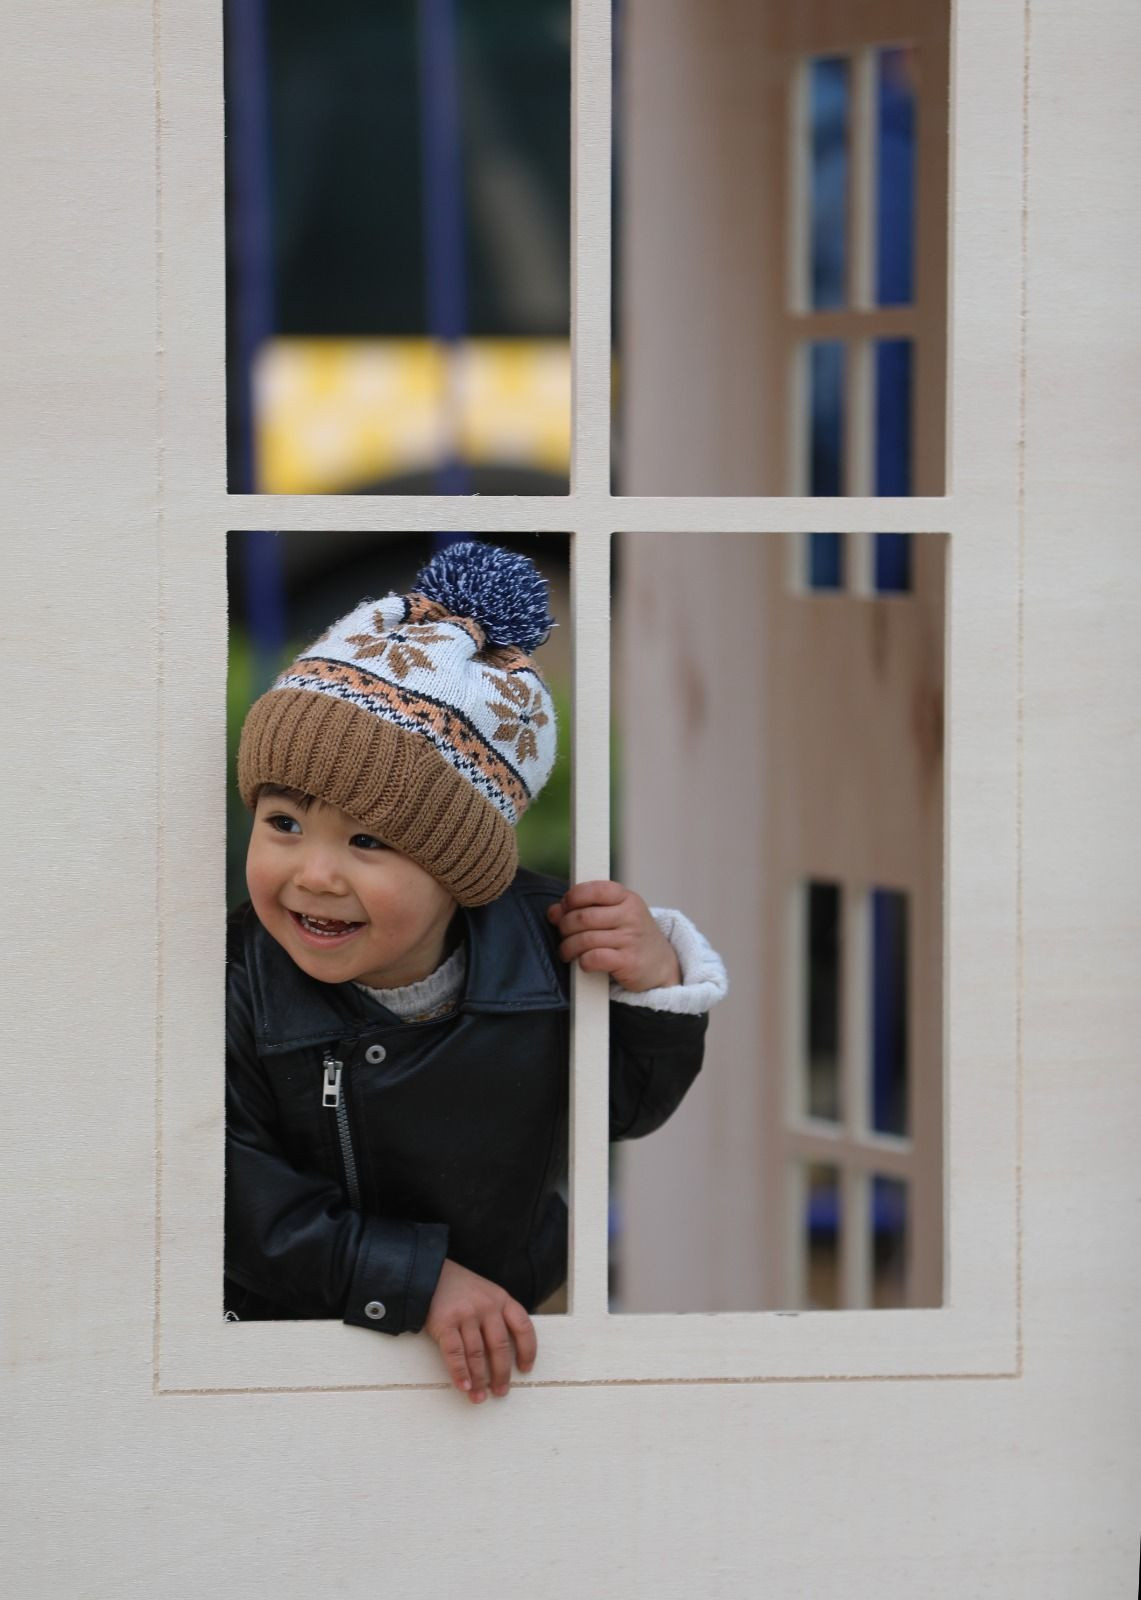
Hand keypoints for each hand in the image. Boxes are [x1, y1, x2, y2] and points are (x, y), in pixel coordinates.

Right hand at [425, 1259, 536, 1403]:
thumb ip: (498, 1316)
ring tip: (480, 1397)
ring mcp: (466, 1313)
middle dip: (501, 1373)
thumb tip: (505, 1357)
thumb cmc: (461, 1290)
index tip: (525, 1370)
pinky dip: (460, 1373)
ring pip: (477, 1354)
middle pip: (500, 1346)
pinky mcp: (445, 1322)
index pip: (523, 1326)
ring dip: (479, 1380)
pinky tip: (464, 1387)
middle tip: (500, 1392)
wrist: (429, 1274)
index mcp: (502, 1299)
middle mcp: (487, 1306)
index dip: (528, 1350)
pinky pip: (455, 1353)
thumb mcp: (487, 1294)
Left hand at [547, 880, 680, 991]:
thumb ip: (585, 908)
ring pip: (585, 939)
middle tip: (563, 933)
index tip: (564, 907)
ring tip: (566, 952)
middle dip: (565, 926)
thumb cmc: (629, 935)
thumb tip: (553, 911)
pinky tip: (584, 962)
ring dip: (568, 948)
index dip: (573, 898)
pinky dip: (583, 961)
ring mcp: (631, 939)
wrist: (660, 964)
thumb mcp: (614, 914)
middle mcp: (631, 916)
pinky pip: (594, 958)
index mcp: (627, 898)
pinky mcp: (629, 962)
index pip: (595, 890)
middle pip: (583, 917)